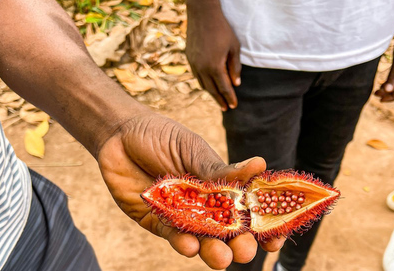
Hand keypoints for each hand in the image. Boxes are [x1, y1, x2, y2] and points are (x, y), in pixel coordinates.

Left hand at [97, 113, 284, 268]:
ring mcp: (182, 213)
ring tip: (222, 258)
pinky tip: (189, 246)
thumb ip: (219, 169)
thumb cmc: (160, 136)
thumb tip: (260, 165)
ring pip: (202, 239)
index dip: (262, 224)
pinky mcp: (158, 220)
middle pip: (227, 230)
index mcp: (220, 183)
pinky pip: (173, 236)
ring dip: (213, 251)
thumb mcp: (192, 149)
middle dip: (239, 243)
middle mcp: (204, 202)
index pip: (247, 207)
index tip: (275, 237)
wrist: (119, 134)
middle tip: (246, 251)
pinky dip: (182, 242)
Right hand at [186, 8, 240, 110]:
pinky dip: (203, 82)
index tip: (234, 106)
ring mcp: (193, 64)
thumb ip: (235, 67)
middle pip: (212, 90)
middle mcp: (202, 68)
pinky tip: (208, 84)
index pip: (224, 88)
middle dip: (220, 100)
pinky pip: (196, 75)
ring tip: (218, 98)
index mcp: (215, 67)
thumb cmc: (222, 30)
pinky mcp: (189, 58)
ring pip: (202, 84)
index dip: (230, 98)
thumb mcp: (234, 48)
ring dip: (211, 92)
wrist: (202, 14)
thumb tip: (236, 84)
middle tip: (226, 108)